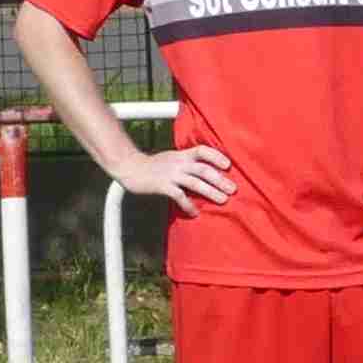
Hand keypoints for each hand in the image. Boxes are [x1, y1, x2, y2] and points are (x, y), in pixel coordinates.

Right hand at [120, 143, 235, 209]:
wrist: (130, 167)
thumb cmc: (153, 165)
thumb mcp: (172, 157)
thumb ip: (187, 161)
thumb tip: (207, 171)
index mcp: (182, 154)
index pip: (203, 150)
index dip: (216, 156)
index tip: (228, 165)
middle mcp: (178, 163)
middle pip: (204, 170)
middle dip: (220, 180)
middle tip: (233, 189)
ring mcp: (171, 174)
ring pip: (195, 183)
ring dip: (211, 192)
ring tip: (223, 200)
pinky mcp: (162, 186)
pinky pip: (179, 196)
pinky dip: (188, 205)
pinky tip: (195, 213)